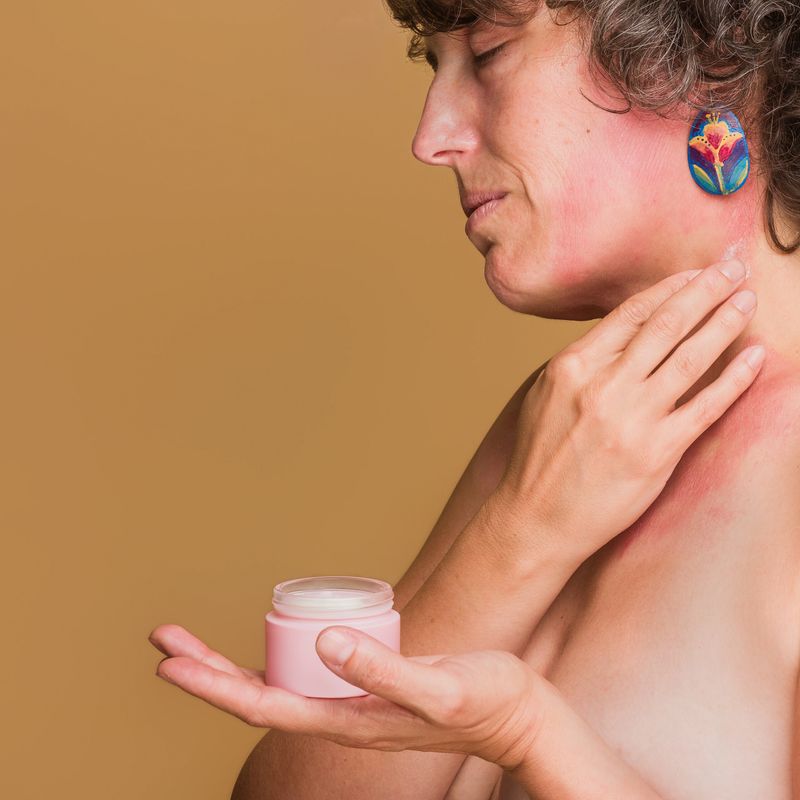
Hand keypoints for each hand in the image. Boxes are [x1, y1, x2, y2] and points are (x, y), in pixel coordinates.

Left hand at [148, 623, 544, 769]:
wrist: (515, 711)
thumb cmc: (483, 700)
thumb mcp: (437, 686)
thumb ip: (384, 670)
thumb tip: (324, 643)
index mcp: (344, 720)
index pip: (261, 704)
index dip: (211, 684)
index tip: (168, 661)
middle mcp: (337, 713)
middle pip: (255, 693)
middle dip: (205, 669)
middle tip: (162, 636)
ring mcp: (350, 699)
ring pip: (275, 681)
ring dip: (229, 662)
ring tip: (194, 641)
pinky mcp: (365, 681)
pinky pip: (304, 669)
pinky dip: (272, 653)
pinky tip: (268, 637)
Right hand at [494, 260, 762, 561]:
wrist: (537, 516)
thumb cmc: (540, 457)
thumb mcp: (547, 395)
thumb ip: (585, 363)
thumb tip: (625, 334)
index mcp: (572, 366)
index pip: (630, 313)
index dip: (669, 287)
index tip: (695, 272)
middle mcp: (603, 386)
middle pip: (665, 324)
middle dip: (706, 290)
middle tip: (734, 268)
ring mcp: (632, 419)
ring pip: (690, 357)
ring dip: (724, 323)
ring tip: (747, 301)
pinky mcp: (656, 452)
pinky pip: (705, 407)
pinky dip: (734, 379)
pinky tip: (754, 358)